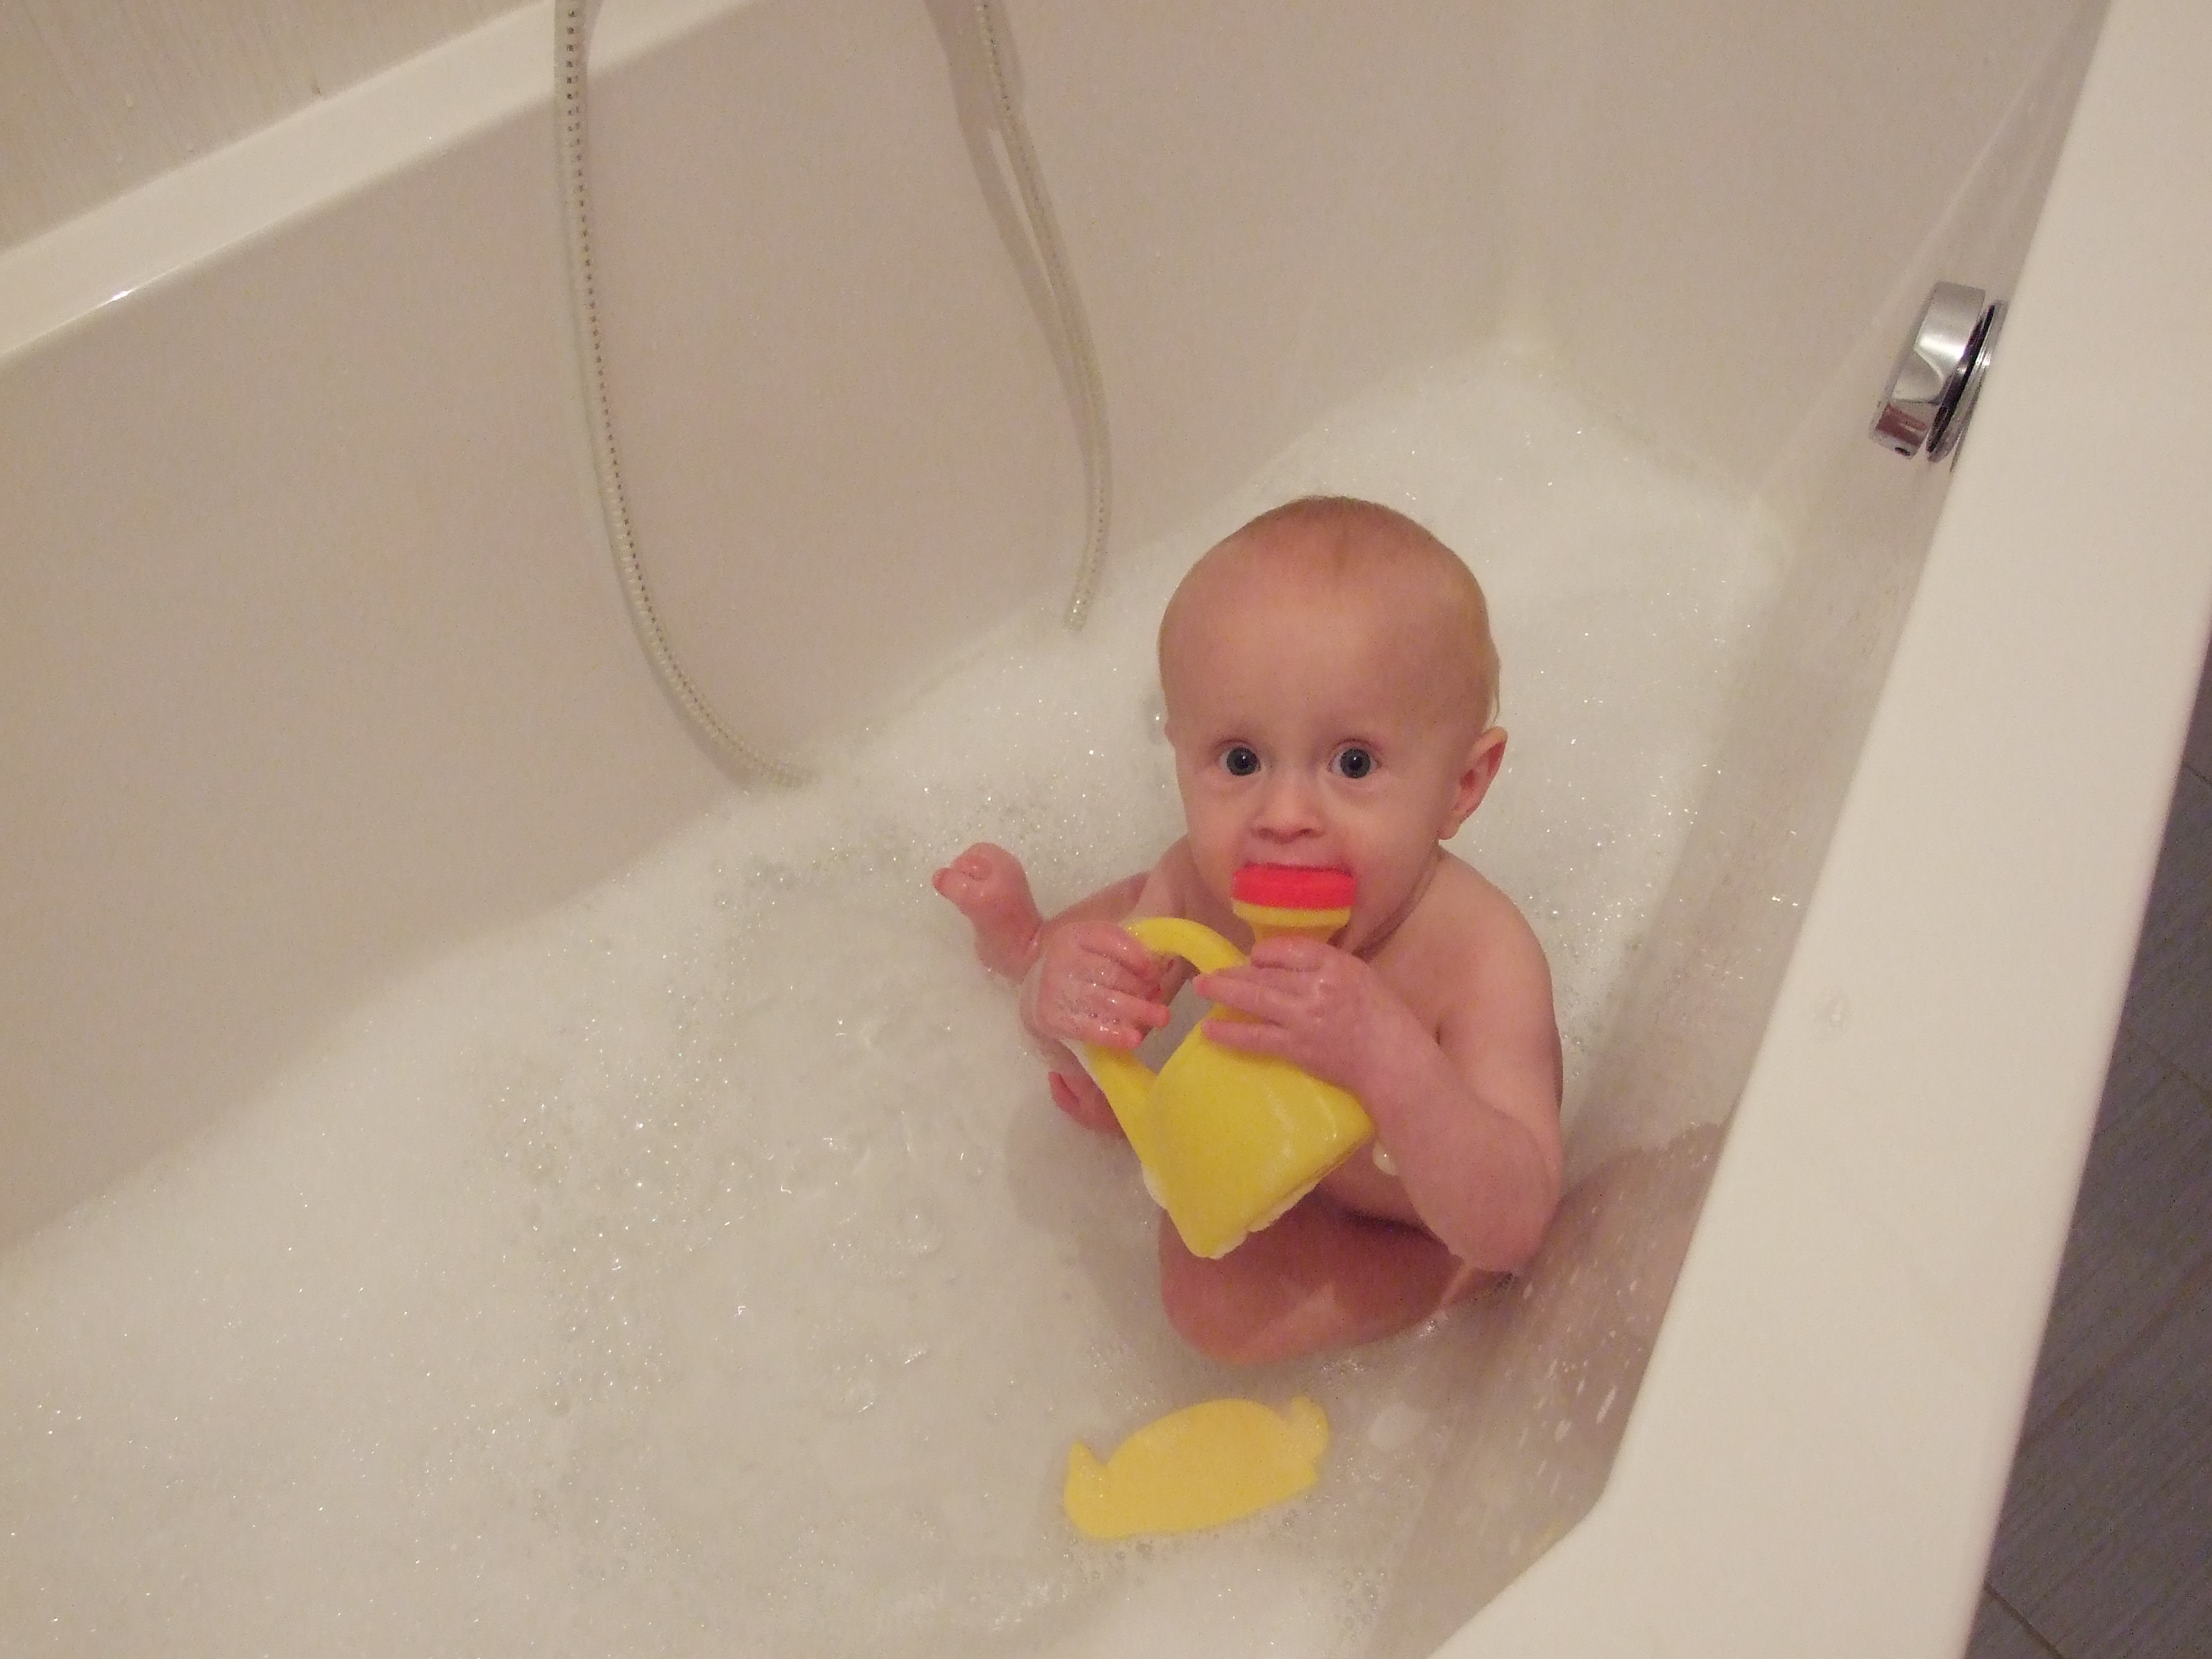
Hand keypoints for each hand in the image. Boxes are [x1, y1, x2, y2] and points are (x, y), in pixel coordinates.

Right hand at [1024, 919, 1169, 1048]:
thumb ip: (1121, 950)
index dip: (1138, 956)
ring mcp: (1053, 988)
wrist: (1031, 992)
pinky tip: (1134, 1039)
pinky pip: (1088, 1027)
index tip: (1156, 972)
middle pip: (1111, 973)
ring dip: (1137, 1010)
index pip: (1111, 939)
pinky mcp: (1050, 1017)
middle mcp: (1061, 958)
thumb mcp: (1092, 948)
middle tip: (1162, 999)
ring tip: (1161, 1017)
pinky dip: (1114, 1034)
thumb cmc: (1075, 970)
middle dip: (1141, 988)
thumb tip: (1159, 968)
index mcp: (1075, 935)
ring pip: (1104, 1000)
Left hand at [1193, 935, 1406, 1090]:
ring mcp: (1304, 1018)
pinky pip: (1256, 1037)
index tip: (1253, 958)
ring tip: (1200, 987)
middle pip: (1266, 972)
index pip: (1289, 948)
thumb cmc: (1384, 1018)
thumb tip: (1288, 964)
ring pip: (1255, 999)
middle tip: (1209, 971)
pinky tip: (1209, 1030)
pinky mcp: (1296, 1047)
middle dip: (1234, 972)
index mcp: (1336, 964)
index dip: (1265, 952)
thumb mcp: (1361, 976)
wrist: (1393, 1061)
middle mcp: (1317, 986)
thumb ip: (1327, 967)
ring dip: (1223, 993)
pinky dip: (1230, 1033)